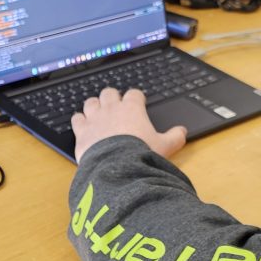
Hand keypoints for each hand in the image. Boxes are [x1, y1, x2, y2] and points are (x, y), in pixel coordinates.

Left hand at [72, 87, 186, 163]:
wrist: (117, 167)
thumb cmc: (142, 154)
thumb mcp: (165, 147)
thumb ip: (175, 137)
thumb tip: (182, 132)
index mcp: (132, 109)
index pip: (134, 94)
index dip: (136, 98)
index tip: (138, 103)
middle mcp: (112, 109)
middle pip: (109, 93)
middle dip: (112, 97)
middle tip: (115, 106)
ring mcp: (95, 118)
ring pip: (91, 102)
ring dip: (94, 106)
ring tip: (97, 113)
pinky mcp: (82, 131)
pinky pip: (77, 118)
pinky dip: (80, 120)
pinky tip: (83, 126)